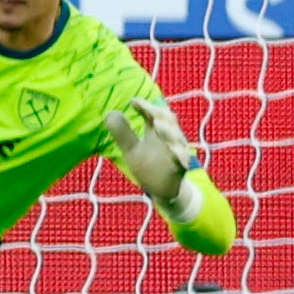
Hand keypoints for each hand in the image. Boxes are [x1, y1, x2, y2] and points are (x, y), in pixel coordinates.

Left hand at [103, 91, 205, 214]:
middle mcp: (169, 139)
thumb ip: (122, 133)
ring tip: (157, 125)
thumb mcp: (131, 149)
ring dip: (169, 131)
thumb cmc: (148, 166)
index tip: (133, 102)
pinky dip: (180, 155)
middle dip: (160, 114)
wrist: (163, 191)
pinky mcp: (181, 168)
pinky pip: (182, 160)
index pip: (154, 114)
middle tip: (149, 110)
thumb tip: (110, 113)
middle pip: (169, 122)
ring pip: (177, 139)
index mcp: (157, 132)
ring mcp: (177, 152)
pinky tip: (175, 152)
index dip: (146, 106)